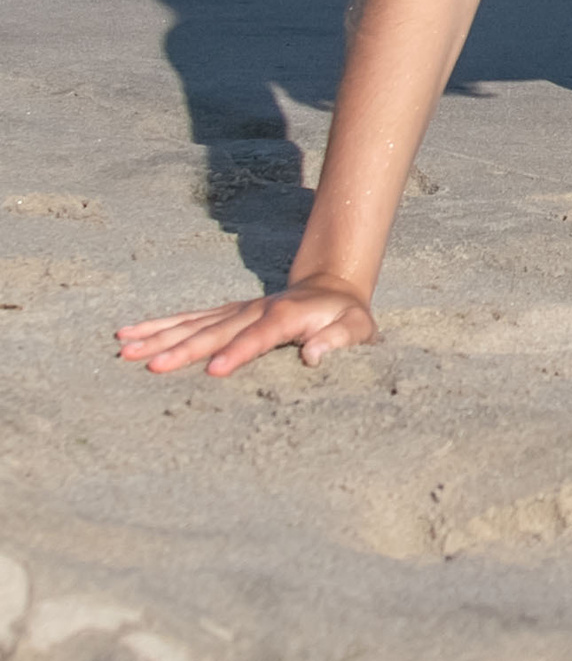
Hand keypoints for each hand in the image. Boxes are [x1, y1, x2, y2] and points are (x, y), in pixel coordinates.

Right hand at [115, 276, 378, 375]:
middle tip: (149, 365)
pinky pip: (188, 319)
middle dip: (182, 349)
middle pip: (214, 331)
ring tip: (124, 348)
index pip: (258, 337)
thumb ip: (339, 340)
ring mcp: (236, 310)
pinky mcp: (225, 314)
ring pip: (193, 324)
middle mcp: (254, 310)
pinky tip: (128, 333)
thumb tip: (313, 355)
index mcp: (286, 316)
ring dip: (158, 336)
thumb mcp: (357, 328)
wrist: (332, 289)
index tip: (213, 371)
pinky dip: (158, 326)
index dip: (237, 353)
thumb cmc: (346, 317)